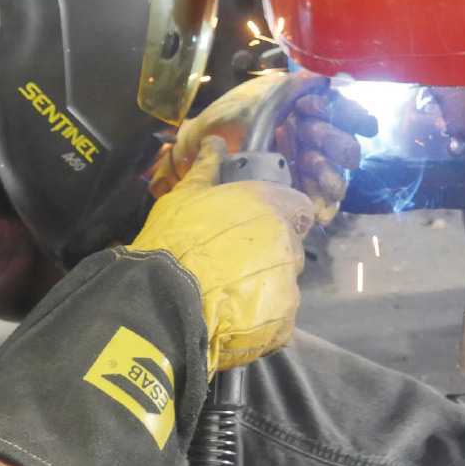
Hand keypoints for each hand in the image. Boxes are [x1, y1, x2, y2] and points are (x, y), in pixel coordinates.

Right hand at [131, 136, 313, 376]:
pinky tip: (233, 318)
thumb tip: (216, 142)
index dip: (285, 213)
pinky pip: (279, 321)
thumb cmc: (174, 241)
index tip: (263, 223)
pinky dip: (262, 321)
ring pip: (284, 284)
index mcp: (269, 206)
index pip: (299, 206)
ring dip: (264, 288)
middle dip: (269, 253)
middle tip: (232, 262)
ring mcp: (288, 286)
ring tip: (228, 294)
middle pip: (290, 246)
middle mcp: (287, 243)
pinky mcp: (283, 323)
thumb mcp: (183, 197)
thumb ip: (207, 170)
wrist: (164, 301)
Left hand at [149, 73, 377, 224]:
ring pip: (330, 172)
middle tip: (333, 152)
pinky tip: (323, 213)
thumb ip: (288, 89)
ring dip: (332, 179)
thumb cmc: (223, 118)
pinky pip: (314, 198)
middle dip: (337, 146)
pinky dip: (320, 205)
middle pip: (337, 142)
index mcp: (301, 109)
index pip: (336, 110)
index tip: (365, 124)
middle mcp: (306, 135)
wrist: (194, 149)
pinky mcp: (292, 189)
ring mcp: (301, 163)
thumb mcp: (252, 98)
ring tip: (330, 189)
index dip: (351, 116)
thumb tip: (323, 80)